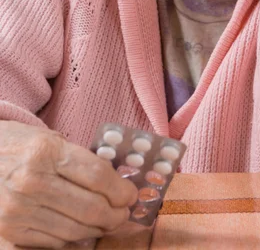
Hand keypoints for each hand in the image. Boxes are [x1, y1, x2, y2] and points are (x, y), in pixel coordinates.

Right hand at [0, 120, 137, 247]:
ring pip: (75, 229)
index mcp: (45, 152)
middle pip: (90, 207)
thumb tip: (114, 177)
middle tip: (124, 213)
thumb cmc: (13, 144)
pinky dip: (74, 238)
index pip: (97, 176)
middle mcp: (31, 182)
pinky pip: (53, 242)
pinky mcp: (10, 231)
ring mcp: (19, 210)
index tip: (131, 194)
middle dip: (116, 214)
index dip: (120, 189)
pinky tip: (82, 229)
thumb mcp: (46, 137)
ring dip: (99, 229)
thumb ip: (76, 156)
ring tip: (108, 222)